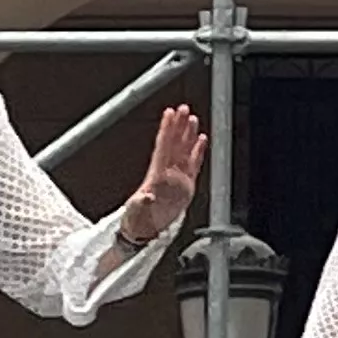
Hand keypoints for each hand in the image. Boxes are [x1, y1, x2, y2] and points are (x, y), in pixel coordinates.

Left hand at [122, 106, 205, 242]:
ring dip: (188, 134)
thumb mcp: (137, 211)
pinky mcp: (186, 185)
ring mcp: (177, 177)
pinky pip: (193, 164)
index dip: (167, 129)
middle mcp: (167, 171)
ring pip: (184, 150)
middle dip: (179, 125)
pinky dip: (197, 151)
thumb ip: (142, 203)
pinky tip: (201, 140)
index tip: (170, 113)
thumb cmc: (137, 220)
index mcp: (156, 174)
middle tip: (184, 108)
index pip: (163, 146)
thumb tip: (147, 196)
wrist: (145, 230)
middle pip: (175, 143)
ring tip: (193, 118)